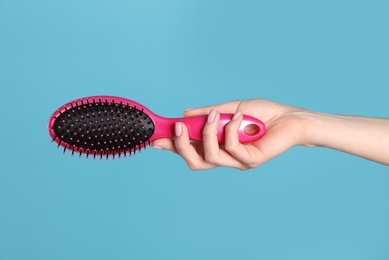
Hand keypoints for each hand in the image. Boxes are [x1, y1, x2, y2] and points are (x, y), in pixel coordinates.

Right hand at [151, 99, 308, 169]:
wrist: (289, 117)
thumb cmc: (261, 113)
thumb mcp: (229, 109)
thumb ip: (208, 114)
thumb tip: (185, 114)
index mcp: (218, 145)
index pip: (190, 150)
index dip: (172, 146)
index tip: (156, 138)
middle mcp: (226, 157)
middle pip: (195, 162)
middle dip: (181, 146)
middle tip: (178, 128)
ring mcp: (238, 161)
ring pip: (210, 157)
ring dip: (208, 133)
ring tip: (217, 115)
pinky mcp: (251, 161)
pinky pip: (232, 148)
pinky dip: (232, 129)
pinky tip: (241, 117)